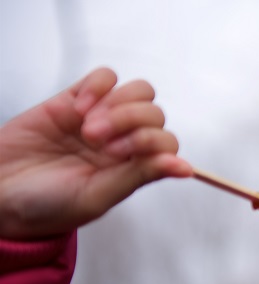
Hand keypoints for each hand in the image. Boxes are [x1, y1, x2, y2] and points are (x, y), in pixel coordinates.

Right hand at [0, 68, 192, 239]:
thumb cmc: (47, 206)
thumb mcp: (95, 197)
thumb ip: (139, 177)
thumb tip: (186, 168)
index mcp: (134, 168)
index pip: (167, 142)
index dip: (148, 141)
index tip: (113, 155)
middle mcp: (124, 141)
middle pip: (154, 112)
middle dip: (129, 121)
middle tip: (94, 140)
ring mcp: (102, 118)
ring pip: (138, 91)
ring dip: (117, 104)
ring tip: (86, 126)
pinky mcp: (75, 100)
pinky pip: (105, 77)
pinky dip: (98, 85)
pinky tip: (78, 107)